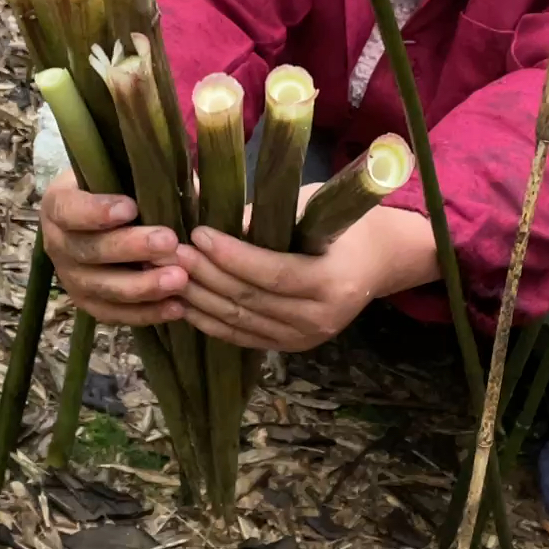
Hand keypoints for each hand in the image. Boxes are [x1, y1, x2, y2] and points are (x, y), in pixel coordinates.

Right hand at [40, 169, 189, 325]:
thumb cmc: (120, 190)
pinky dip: (146, 313)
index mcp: (58, 205)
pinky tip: (177, 307)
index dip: (96, 211)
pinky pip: (115, 314)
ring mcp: (70, 278)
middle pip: (89, 251)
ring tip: (179, 279)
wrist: (107, 221)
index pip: (69, 209)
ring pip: (103, 288)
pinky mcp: (88, 304)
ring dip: (142, 286)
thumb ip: (151, 179)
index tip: (131, 208)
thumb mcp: (126, 175)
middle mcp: (57, 244)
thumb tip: (192, 188)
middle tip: (168, 242)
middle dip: (130, 248)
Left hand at [176, 202, 438, 351]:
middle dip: (206, 275)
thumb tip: (205, 201)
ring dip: (200, 299)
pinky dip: (211, 321)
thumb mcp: (310, 211)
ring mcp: (304, 339)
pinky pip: (242, 337)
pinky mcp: (291, 348)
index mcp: (331, 282)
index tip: (199, 233)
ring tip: (170, 273)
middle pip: (250, 300)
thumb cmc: (343, 225)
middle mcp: (319, 319)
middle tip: (173, 250)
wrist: (379, 261)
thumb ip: (262, 214)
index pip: (272, 273)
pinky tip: (185, 304)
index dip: (231, 255)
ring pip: (241, 322)